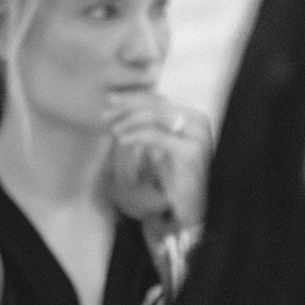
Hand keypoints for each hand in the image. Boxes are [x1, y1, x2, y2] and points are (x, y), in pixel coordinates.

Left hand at [104, 91, 211, 227]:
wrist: (196, 206)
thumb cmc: (179, 179)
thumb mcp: (164, 147)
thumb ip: (153, 128)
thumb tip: (125, 109)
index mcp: (193, 118)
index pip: (159, 99)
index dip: (132, 98)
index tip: (111, 101)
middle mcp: (198, 122)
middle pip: (156, 104)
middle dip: (127, 106)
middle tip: (106, 114)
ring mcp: (197, 136)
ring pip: (155, 115)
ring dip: (129, 120)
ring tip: (113, 129)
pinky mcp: (190, 152)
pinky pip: (156, 136)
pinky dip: (136, 135)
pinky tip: (122, 140)